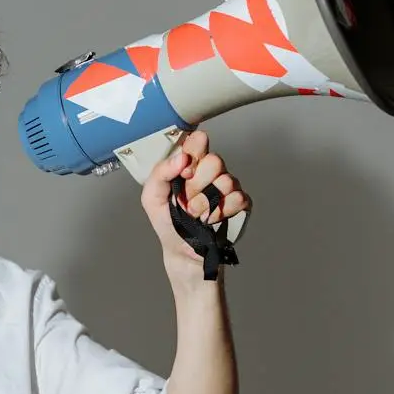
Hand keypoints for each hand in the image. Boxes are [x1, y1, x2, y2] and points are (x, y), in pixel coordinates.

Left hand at [140, 130, 249, 280]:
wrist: (183, 252)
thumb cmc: (169, 224)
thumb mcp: (152, 198)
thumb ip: (160, 173)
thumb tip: (181, 158)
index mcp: (191, 165)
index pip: (199, 141)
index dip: (194, 153)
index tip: (185, 171)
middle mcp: (211, 173)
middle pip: (215, 160)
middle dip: (198, 184)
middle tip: (187, 200)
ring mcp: (227, 188)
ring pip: (226, 181)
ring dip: (206, 203)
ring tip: (197, 215)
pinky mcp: (240, 204)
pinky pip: (238, 198)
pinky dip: (222, 212)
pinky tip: (212, 220)